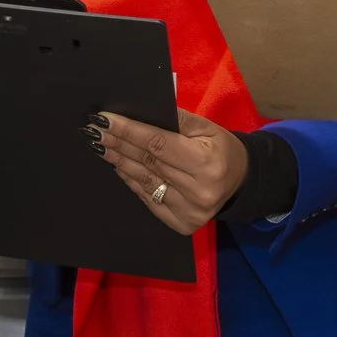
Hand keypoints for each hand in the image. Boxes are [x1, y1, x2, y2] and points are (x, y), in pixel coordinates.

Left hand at [90, 109, 248, 235]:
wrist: (241, 181)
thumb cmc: (221, 149)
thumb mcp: (206, 127)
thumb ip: (176, 120)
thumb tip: (140, 112)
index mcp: (205, 162)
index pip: (157, 144)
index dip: (128, 131)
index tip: (104, 120)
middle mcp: (197, 190)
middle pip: (147, 162)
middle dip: (118, 144)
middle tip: (94, 132)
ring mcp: (189, 211)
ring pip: (144, 182)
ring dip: (119, 162)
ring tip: (101, 147)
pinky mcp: (182, 224)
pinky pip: (149, 200)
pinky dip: (132, 182)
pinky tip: (119, 167)